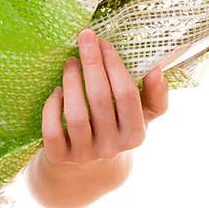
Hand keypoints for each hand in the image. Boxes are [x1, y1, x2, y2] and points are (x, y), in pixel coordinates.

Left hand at [41, 28, 168, 167]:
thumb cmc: (116, 128)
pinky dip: (52, 107)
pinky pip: (53, 130)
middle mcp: (112, 147)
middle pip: (100, 99)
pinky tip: (56, 91)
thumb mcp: (141, 116)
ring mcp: (85, 154)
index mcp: (135, 135)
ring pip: (76, 115)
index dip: (114, 65)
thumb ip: (155, 95)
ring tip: (70, 61)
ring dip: (71, 81)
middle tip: (84, 38)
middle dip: (91, 62)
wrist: (88, 169)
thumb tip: (156, 69)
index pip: (126, 94)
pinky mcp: (60, 157)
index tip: (103, 42)